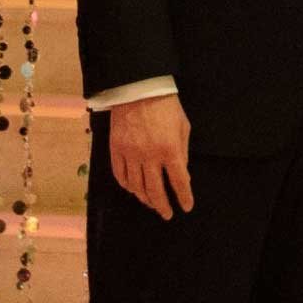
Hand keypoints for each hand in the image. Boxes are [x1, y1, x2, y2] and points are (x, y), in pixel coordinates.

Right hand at [106, 92, 193, 218]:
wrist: (138, 88)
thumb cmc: (166, 106)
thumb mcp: (183, 127)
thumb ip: (183, 153)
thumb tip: (184, 177)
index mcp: (170, 149)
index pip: (179, 182)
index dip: (184, 197)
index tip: (186, 207)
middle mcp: (149, 155)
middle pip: (155, 190)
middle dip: (162, 205)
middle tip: (167, 214)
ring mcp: (130, 153)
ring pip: (136, 186)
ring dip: (144, 198)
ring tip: (150, 203)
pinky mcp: (116, 148)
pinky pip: (119, 174)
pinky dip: (126, 185)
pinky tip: (133, 189)